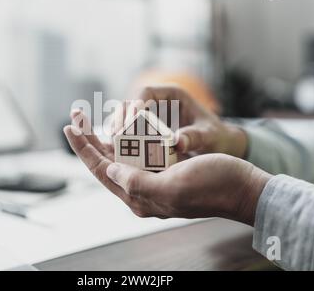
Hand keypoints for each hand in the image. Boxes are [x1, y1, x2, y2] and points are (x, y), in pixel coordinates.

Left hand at [64, 113, 270, 225]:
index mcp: (140, 198)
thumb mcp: (174, 187)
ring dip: (106, 137)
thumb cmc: (215, 186)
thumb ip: (138, 183)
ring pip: (121, 156)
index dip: (84, 148)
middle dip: (89, 139)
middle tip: (75, 116)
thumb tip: (110, 169)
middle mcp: (143, 190)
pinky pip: (139, 153)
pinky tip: (121, 126)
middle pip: (107, 162)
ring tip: (92, 119)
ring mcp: (155, 180)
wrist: (244, 188)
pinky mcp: (167, 170)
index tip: (69, 127)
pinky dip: (127, 138)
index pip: (102, 170)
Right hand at [111, 85, 247, 157]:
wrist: (217, 147)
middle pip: (131, 102)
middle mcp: (159, 103)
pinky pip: (128, 131)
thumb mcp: (209, 136)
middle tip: (116, 134)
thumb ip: (195, 137)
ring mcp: (150, 116)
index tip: (130, 120)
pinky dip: (122, 138)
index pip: (147, 91)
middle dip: (121, 117)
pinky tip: (117, 149)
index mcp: (173, 95)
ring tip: (113, 142)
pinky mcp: (147, 131)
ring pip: (125, 116)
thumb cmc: (216, 137)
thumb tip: (178, 142)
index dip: (135, 103)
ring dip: (117, 127)